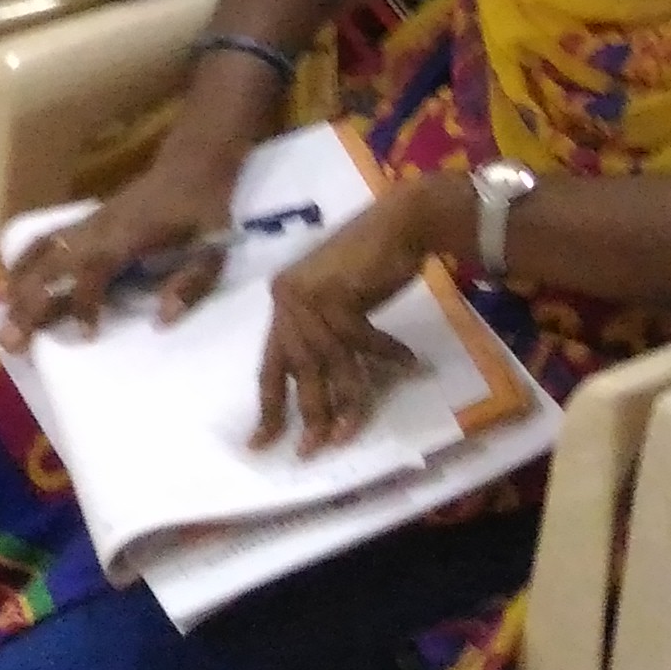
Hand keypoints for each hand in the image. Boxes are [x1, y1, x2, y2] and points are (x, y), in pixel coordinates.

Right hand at [0, 154, 252, 346]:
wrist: (193, 163)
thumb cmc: (204, 209)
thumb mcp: (215, 247)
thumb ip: (192, 284)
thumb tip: (162, 319)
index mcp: (130, 234)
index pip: (95, 268)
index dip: (86, 302)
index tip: (87, 335)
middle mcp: (100, 227)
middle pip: (55, 263)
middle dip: (30, 302)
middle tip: (9, 341)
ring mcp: (88, 222)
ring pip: (43, 251)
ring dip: (19, 285)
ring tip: (1, 320)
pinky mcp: (85, 221)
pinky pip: (45, 240)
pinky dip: (22, 261)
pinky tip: (7, 285)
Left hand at [252, 181, 442, 451]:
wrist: (401, 219)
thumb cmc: (371, 260)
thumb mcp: (336, 301)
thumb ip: (322, 337)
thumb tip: (320, 391)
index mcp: (282, 301)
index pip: (268, 364)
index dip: (268, 406)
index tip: (261, 443)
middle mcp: (288, 299)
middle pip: (298, 370)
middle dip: (308, 414)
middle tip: (314, 450)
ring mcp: (312, 296)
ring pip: (330, 364)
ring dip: (347, 400)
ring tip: (353, 430)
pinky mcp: (339, 293)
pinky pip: (363, 342)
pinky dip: (387, 356)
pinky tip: (409, 364)